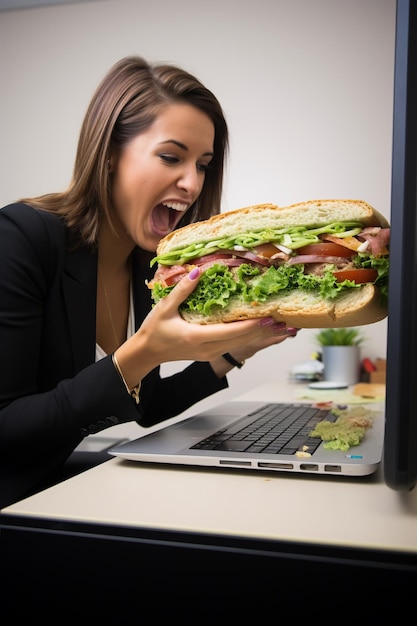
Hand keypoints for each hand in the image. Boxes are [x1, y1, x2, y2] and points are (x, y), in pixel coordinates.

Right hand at [116, 268, 298, 385]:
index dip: (253, 325)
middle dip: (266, 332)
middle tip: (287, 322)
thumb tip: (198, 272)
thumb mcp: (165, 308)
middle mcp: (208, 348)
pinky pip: (236, 346)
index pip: (232, 332)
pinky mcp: (212, 352)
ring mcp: (211, 353)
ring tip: (285, 331)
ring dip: (264, 338)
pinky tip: (266, 335)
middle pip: (243, 341)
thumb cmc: (154, 330)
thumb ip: (182, 290)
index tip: (270, 317)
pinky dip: (253, 340)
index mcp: (197, 337)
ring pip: (243, 346)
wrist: (147, 352)